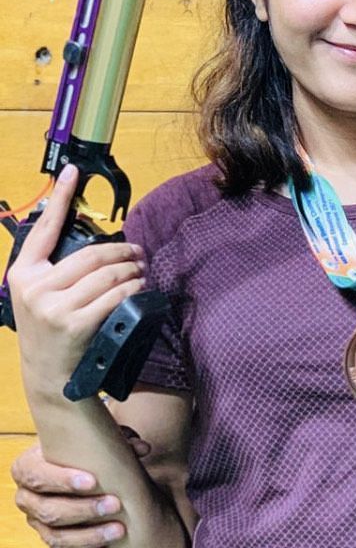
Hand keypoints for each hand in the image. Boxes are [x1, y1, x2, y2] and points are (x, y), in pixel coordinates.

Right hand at [7, 164, 145, 393]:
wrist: (48, 374)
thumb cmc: (49, 328)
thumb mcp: (39, 295)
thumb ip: (55, 267)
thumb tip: (90, 237)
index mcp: (23, 273)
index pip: (44, 228)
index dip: (60, 198)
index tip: (72, 172)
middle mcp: (34, 288)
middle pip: (90, 255)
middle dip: (121, 250)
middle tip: (138, 251)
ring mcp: (53, 307)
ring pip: (106, 275)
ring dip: (132, 270)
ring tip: (142, 269)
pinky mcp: (74, 324)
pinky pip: (113, 297)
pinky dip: (132, 288)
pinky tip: (139, 287)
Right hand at [11, 432, 148, 547]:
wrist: (79, 472)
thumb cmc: (85, 452)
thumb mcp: (97, 441)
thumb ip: (118, 440)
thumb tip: (142, 448)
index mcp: (28, 468)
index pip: (35, 476)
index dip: (61, 481)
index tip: (92, 481)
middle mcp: (28, 498)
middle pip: (48, 510)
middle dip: (83, 510)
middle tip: (115, 504)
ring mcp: (37, 523)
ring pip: (55, 537)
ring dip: (88, 536)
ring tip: (119, 530)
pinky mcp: (50, 541)